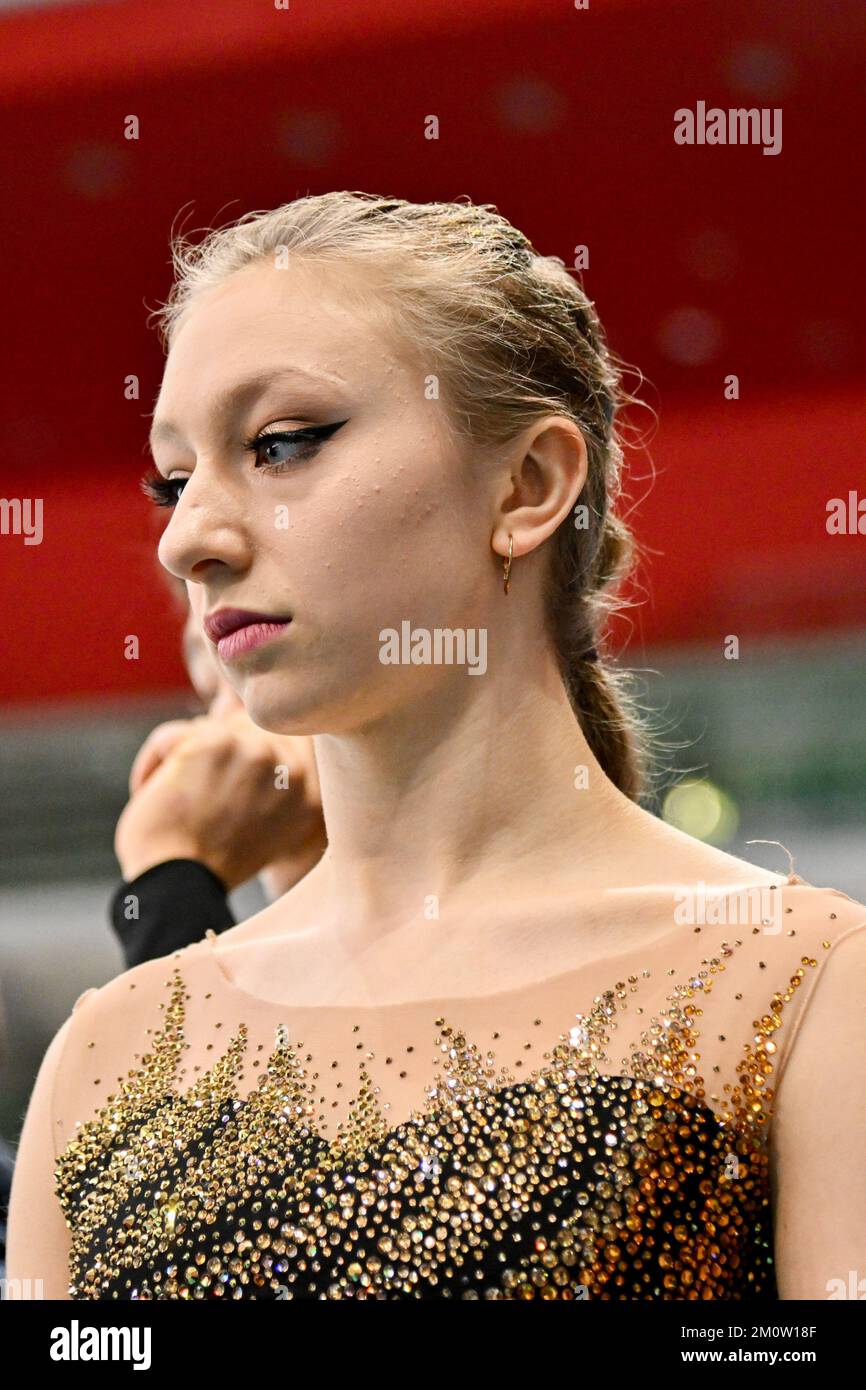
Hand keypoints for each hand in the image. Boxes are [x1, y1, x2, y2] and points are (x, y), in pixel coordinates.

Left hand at [114, 707, 324, 890]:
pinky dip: (153, 764)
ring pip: (208, 728)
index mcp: (312, 792)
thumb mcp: (258, 816)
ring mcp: (256, 753)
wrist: (178, 888)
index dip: (243, 754)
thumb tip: (231, 699)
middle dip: (212, 756)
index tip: (222, 785)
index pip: (281, 736)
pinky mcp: (213, 745)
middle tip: (195, 797)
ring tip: (175, 799)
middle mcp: (293, 769)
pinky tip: (150, 795)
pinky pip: (172, 735)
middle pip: (244, 727)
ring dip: (182, 761)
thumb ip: (260, 764)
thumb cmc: (211, 860)